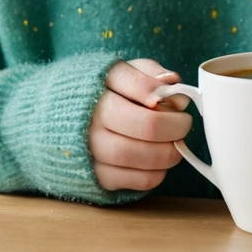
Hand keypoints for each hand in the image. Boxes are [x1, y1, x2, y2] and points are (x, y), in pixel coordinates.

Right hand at [89, 58, 192, 191]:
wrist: (67, 120)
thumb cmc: (109, 92)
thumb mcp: (128, 72)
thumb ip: (151, 73)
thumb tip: (173, 83)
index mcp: (102, 81)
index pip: (137, 84)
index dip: (163, 94)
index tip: (179, 100)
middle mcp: (92, 114)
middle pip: (147, 125)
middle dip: (175, 127)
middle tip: (185, 124)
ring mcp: (91, 147)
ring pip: (139, 155)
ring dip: (167, 153)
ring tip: (176, 144)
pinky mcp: (96, 175)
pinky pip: (135, 180)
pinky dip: (156, 173)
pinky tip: (159, 162)